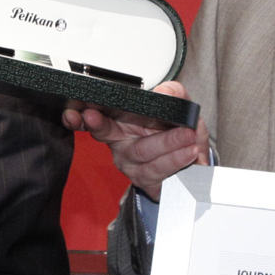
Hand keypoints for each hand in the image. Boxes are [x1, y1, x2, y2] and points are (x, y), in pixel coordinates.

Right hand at [60, 83, 201, 201]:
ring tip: (188, 135)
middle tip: (99, 116)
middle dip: (104, 125)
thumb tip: (163, 94)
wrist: (194, 156)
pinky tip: (189, 151)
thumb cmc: (175, 129)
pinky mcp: (147, 182)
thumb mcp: (177, 103)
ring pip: (142, 153)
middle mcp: (119, 144)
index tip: (80, 112)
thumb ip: (172, 92)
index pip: (92, 117)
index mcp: (118, 121)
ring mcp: (132, 165)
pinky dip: (177, 159)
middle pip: (107, 132)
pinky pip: (159, 172)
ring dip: (167, 143)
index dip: (80, 115)